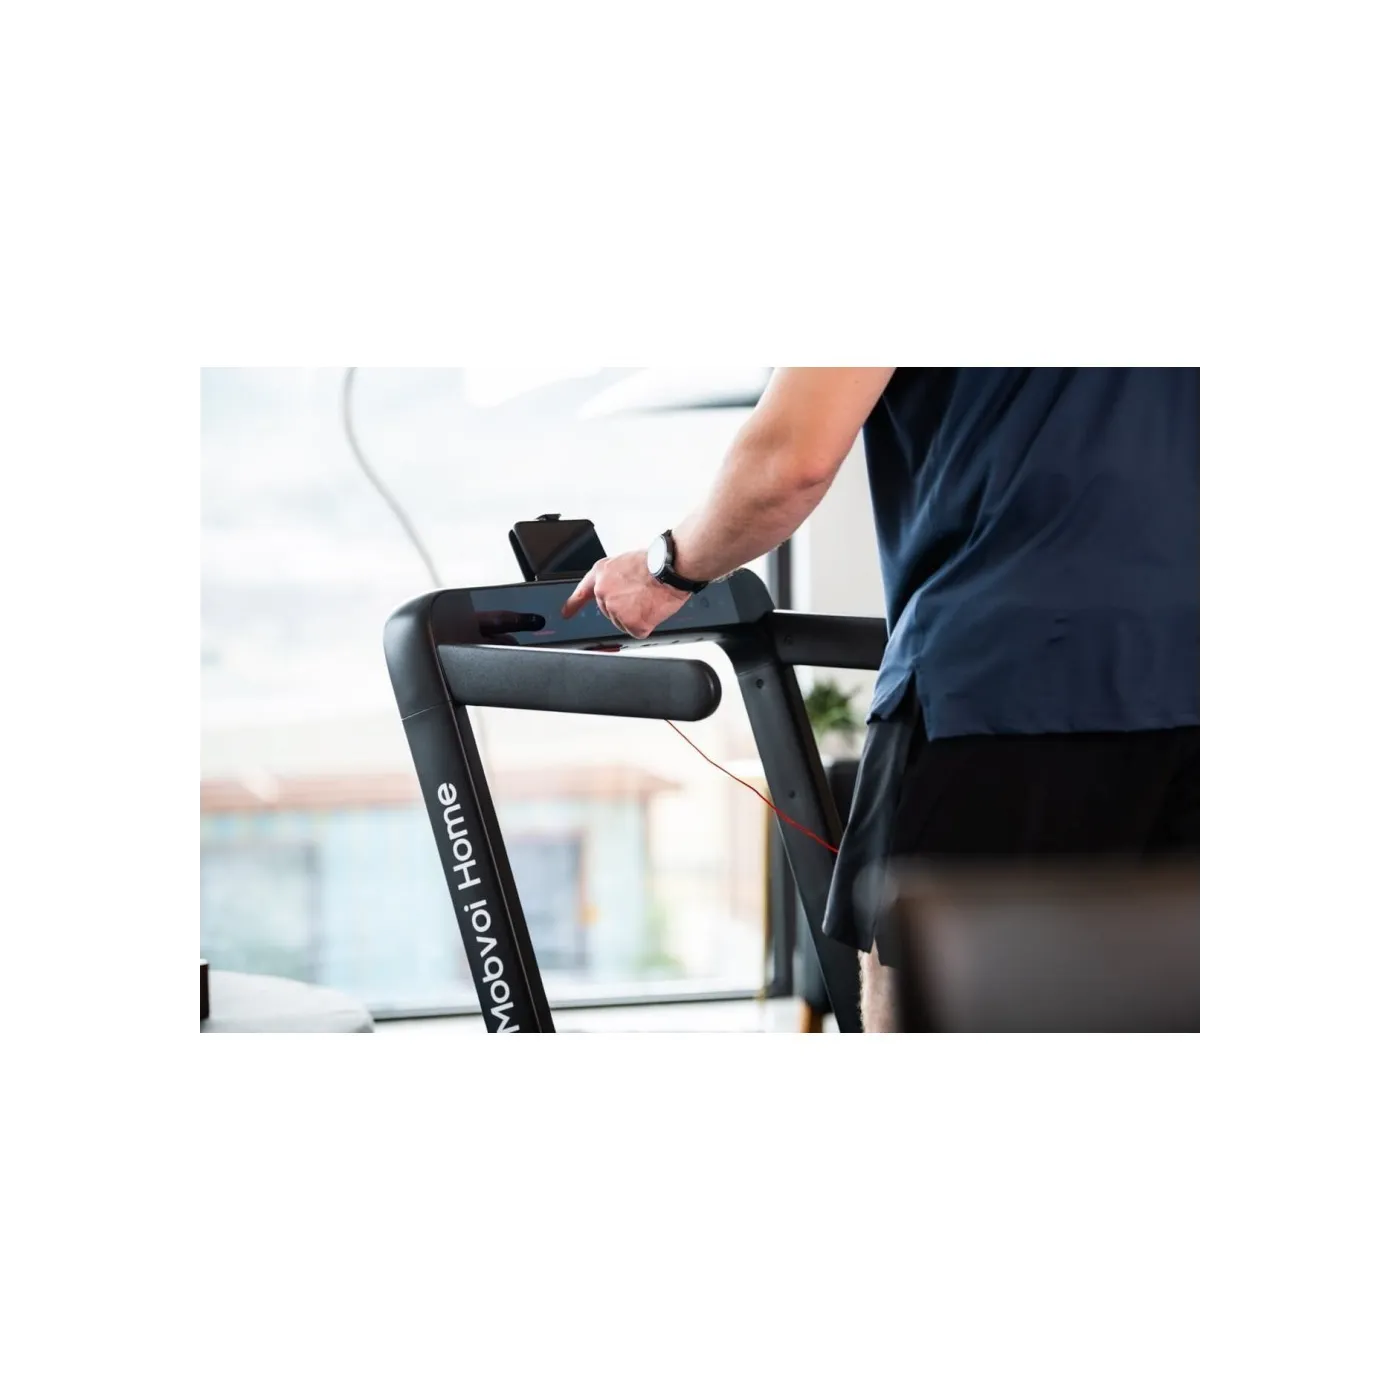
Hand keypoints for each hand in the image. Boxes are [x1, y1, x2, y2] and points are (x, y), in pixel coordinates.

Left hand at [560, 549, 690, 637]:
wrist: (670, 568)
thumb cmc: (656, 563)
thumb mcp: (626, 563)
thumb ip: (616, 579)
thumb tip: (620, 590)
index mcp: (602, 574)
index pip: (582, 592)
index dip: (573, 604)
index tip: (566, 613)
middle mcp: (603, 592)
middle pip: (610, 611)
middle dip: (625, 608)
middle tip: (642, 596)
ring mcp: (615, 609)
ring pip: (623, 622)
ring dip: (637, 616)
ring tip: (649, 599)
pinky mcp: (630, 623)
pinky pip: (637, 631)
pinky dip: (647, 625)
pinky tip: (652, 609)